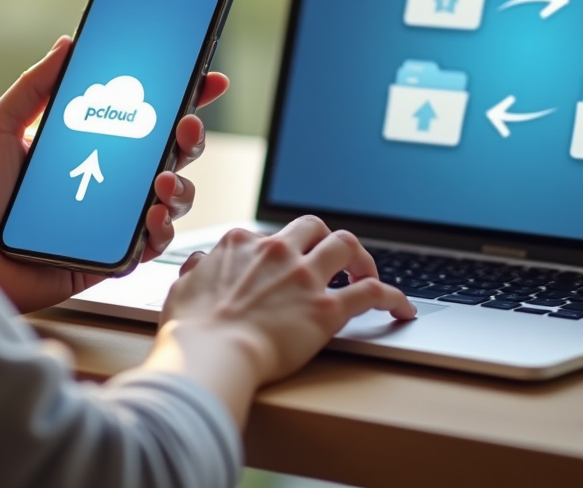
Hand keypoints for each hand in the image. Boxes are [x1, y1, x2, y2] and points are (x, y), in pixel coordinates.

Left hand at [0, 35, 229, 312]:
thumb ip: (35, 86)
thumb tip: (68, 43)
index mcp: (83, 146)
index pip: (141, 118)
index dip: (177, 98)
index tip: (203, 77)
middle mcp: (104, 181)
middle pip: (168, 154)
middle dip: (190, 136)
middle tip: (186, 124)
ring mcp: (109, 220)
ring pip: (170, 199)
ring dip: (180, 184)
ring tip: (162, 179)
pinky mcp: (107, 257)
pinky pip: (149, 244)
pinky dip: (161, 230)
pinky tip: (152, 215)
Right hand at [147, 216, 415, 424]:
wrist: (209, 356)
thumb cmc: (190, 332)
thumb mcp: (181, 289)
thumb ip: (196, 271)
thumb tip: (199, 264)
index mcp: (242, 245)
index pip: (272, 234)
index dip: (284, 249)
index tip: (289, 263)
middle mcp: (277, 252)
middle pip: (315, 226)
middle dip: (326, 239)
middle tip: (334, 260)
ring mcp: (305, 277)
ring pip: (346, 245)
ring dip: (361, 258)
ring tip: (368, 272)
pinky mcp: (327, 309)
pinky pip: (371, 292)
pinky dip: (392, 297)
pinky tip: (401, 309)